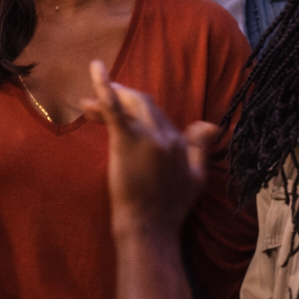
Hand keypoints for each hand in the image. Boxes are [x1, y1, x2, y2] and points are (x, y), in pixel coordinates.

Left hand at [81, 60, 216, 238]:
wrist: (148, 228)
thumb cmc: (170, 209)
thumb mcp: (197, 179)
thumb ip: (200, 149)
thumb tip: (210, 124)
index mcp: (179, 142)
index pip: (158, 115)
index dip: (136, 112)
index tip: (116, 115)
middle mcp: (166, 135)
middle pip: (144, 105)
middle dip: (123, 99)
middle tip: (98, 103)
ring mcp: (147, 137)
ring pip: (131, 104)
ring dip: (112, 95)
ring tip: (88, 102)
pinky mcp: (127, 141)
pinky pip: (115, 108)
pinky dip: (104, 86)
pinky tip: (96, 70)